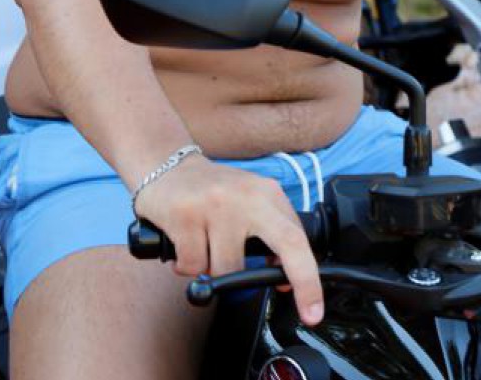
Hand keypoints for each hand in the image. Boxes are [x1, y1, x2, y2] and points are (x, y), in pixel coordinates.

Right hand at [133, 155, 323, 324]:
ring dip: (213, 271)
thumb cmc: (212, 191)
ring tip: (205, 249)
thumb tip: (282, 276)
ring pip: (227, 269)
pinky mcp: (185, 214)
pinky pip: (192, 266)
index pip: (298, 236)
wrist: (167, 166)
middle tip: (309, 314)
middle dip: (303, 282)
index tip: (313, 307)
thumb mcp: (249, 201)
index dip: (309, 276)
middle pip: (288, 242)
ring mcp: (216, 204)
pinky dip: (187, 266)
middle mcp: (246, 196)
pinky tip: (184, 245)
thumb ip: (268, 231)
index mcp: (266, 193)